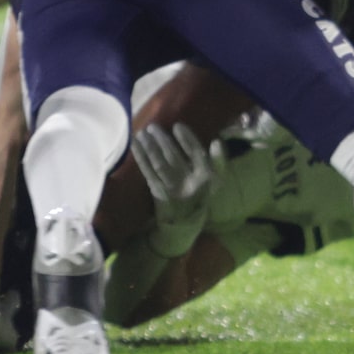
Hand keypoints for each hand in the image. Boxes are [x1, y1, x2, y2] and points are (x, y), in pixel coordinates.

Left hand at [131, 121, 220, 257]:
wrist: (182, 227)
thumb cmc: (199, 199)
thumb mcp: (214, 183)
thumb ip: (217, 162)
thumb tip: (217, 141)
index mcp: (205, 179)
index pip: (197, 154)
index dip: (188, 139)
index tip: (178, 126)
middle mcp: (188, 183)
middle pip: (174, 157)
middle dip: (162, 140)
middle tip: (153, 127)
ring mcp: (171, 189)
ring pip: (159, 163)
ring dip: (149, 146)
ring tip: (142, 132)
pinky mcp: (157, 193)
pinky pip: (148, 171)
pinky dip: (141, 157)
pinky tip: (135, 145)